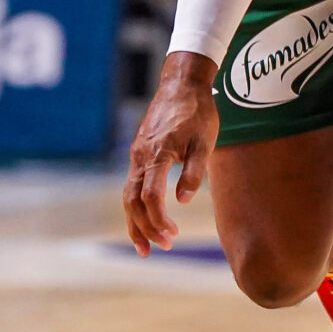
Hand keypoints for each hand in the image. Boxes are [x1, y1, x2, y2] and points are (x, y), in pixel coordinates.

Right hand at [124, 52, 218, 253]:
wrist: (182, 84)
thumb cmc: (198, 113)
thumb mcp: (204, 142)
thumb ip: (193, 172)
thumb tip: (183, 201)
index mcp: (156, 155)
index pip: (150, 197)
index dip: (158, 220)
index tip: (172, 235)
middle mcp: (140, 157)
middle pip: (132, 202)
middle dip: (145, 228)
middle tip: (164, 247)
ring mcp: (136, 155)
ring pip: (128, 196)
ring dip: (136, 223)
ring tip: (146, 247)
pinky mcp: (139, 153)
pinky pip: (132, 186)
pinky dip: (136, 207)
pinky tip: (145, 220)